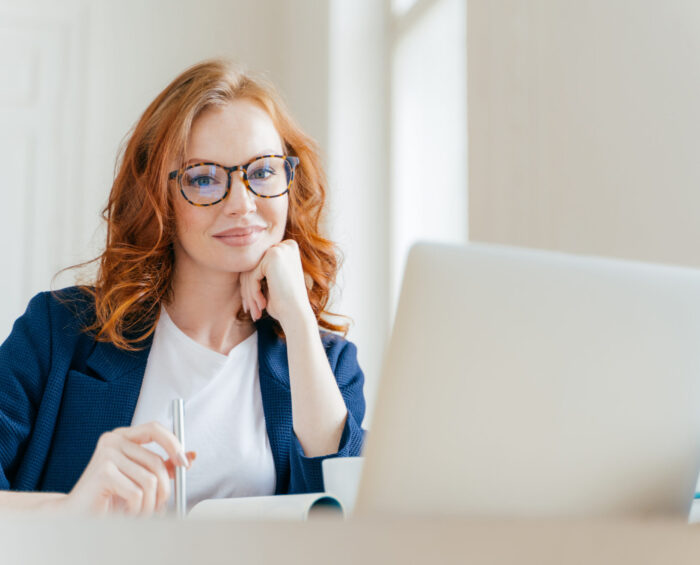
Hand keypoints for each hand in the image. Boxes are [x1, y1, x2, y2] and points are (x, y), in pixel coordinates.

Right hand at [60, 421, 195, 516]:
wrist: (76, 513)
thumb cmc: (109, 495)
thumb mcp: (140, 477)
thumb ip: (164, 466)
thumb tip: (191, 456)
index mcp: (123, 436)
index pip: (155, 428)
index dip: (173, 444)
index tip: (185, 463)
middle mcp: (113, 440)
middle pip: (156, 461)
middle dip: (163, 489)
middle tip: (161, 504)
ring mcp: (106, 454)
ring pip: (149, 480)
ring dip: (150, 504)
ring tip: (139, 511)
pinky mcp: (103, 472)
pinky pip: (137, 493)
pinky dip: (137, 509)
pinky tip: (125, 511)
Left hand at [240, 239, 313, 328]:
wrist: (297, 314)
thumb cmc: (284, 302)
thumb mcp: (271, 282)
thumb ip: (259, 269)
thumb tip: (236, 262)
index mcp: (288, 249)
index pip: (259, 265)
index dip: (251, 284)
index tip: (249, 303)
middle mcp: (286, 245)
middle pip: (253, 266)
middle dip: (248, 289)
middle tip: (248, 309)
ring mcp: (280, 249)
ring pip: (250, 271)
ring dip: (249, 294)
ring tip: (254, 312)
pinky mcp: (274, 256)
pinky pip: (252, 275)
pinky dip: (254, 292)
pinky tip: (262, 306)